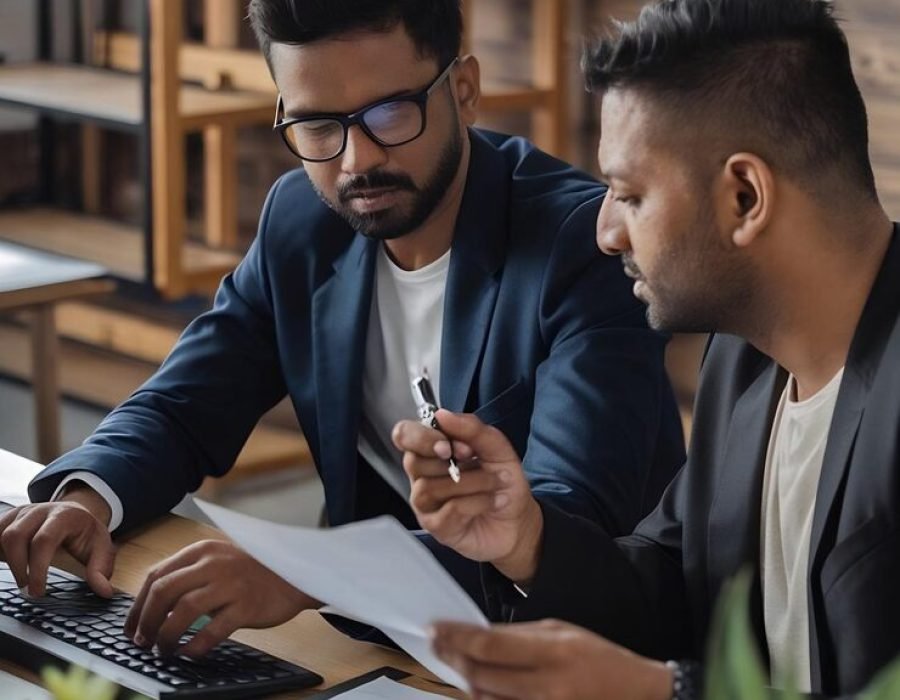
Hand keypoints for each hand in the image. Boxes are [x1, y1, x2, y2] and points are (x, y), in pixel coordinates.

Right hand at [0, 484, 114, 597]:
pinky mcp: (9, 518)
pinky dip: (0, 552)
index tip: (37, 591)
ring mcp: (22, 512)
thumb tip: (104, 592)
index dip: (37, 568)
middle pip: (15, 536)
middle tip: (28, 589)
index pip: (43, 540)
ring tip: (21, 578)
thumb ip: (101, 569)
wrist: (77, 513)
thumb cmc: (86, 533)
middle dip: (18, 567)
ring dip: (7, 561)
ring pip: (2, 535)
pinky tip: (8, 565)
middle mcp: (40, 510)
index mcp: (64, 515)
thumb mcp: (101, 548)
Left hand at [124, 539, 317, 656]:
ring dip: (166, 636)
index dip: (137, 606)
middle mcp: (213, 564)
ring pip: (183, 611)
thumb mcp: (219, 561)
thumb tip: (151, 605)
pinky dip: (195, 645)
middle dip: (145, 621)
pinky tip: (189, 653)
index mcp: (202, 551)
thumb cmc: (253, 571)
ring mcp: (231, 584)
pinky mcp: (246, 605)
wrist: (296, 573)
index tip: (131, 627)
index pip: (156, 576)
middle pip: (164, 592)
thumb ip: (190, 574)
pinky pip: (212, 630)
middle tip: (142, 642)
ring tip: (163, 650)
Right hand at [392, 410, 543, 583]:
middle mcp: (423, 476)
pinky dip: (478, 502)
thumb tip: (442, 415)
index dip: (421, 437)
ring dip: (472, 482)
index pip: (404, 435)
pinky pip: (449, 510)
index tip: (448, 443)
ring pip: (430, 488)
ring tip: (494, 483)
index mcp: (432, 451)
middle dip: (451, 459)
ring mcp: (427, 504)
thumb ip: (471, 428)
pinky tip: (493, 501)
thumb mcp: (496, 447)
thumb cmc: (503, 482)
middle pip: (412, 461)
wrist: (519, 519)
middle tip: (475, 459)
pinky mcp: (437, 527)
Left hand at [432, 619, 673, 699]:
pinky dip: (485, 698)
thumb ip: (518, 635)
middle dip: (452, 657)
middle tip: (435, 644)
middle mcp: (547, 685)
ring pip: (485, 698)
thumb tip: (477, 634)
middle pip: (481, 674)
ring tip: (455, 662)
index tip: (435, 628)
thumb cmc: (596, 657)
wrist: (633, 692)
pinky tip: (477, 685)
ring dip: (465, 680)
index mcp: (552, 651)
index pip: (490, 644)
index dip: (456, 637)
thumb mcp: (560, 631)